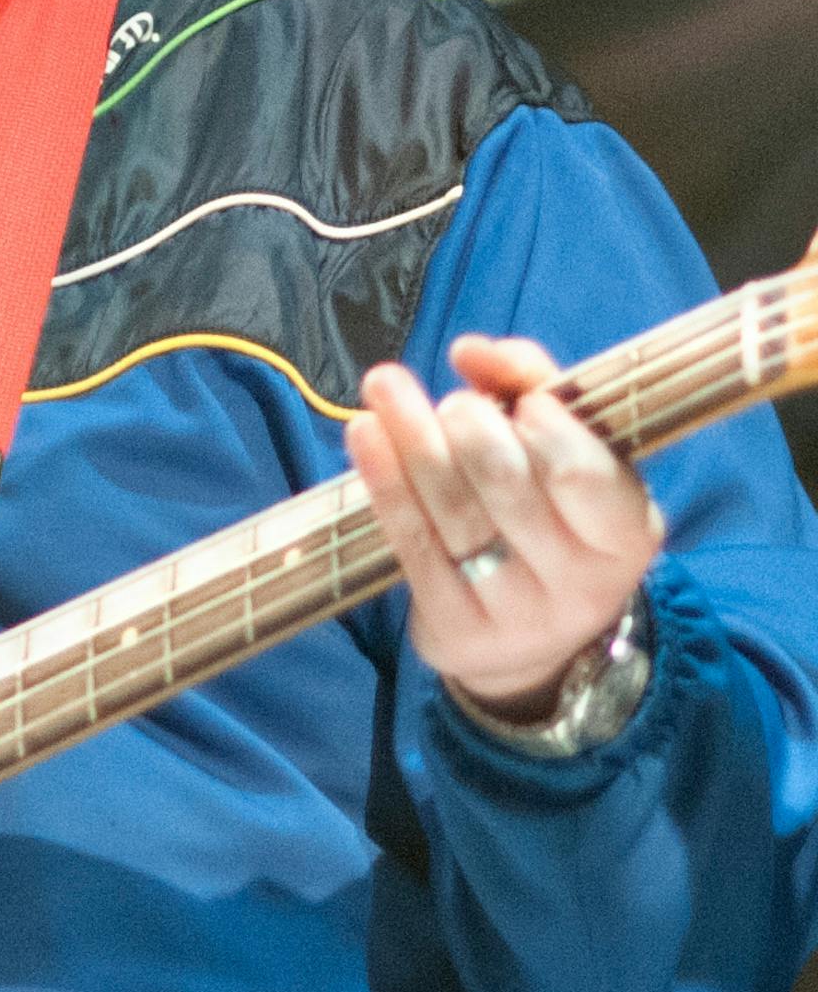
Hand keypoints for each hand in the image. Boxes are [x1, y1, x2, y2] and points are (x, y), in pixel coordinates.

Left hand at [344, 334, 664, 719]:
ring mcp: (516, 613)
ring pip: (453, 512)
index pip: (585, 476)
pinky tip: (364, 432)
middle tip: (453, 405)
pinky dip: (384, 481)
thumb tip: (472, 351)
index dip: (551, 432)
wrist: (534, 640)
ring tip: (385, 385)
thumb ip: (533, 387)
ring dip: (412, 438)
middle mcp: (580, 583)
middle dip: (471, 427)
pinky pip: (412, 543)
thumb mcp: (571, 453)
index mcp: (626, 534)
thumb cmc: (554, 515)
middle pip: (507, 486)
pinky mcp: (456, 628)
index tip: (525, 402)